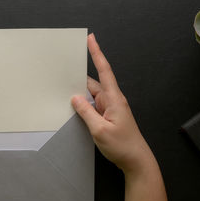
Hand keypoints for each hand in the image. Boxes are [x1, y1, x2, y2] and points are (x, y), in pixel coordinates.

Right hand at [71, 34, 156, 176]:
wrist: (136, 161)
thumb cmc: (122, 146)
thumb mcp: (99, 130)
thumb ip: (86, 112)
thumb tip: (75, 98)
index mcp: (114, 99)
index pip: (104, 70)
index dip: (97, 53)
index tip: (91, 39)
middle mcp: (113, 100)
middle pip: (93, 83)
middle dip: (79, 78)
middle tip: (63, 73)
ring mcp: (110, 109)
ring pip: (92, 96)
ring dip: (80, 95)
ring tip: (63, 93)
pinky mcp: (108, 117)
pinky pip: (93, 106)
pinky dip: (84, 105)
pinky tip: (74, 109)